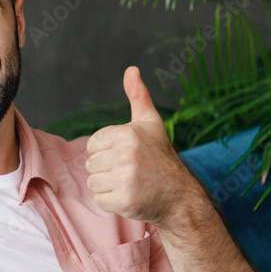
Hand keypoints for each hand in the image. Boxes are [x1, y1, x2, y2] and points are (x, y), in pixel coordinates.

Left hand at [85, 66, 196, 224]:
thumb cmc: (161, 158)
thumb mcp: (150, 123)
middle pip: (90, 164)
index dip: (106, 151)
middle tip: (130, 172)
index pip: (92, 144)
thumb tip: (131, 69)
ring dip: (107, 186)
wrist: (180, 197)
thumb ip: (138, 96)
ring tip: (129, 184)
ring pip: (92, 182)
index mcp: (127, 133)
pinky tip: (129, 197)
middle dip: (106, 169)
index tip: (126, 155)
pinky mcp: (124, 201)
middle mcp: (126, 154)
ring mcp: (125, 179)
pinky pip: (99, 200)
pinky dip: (111, 202)